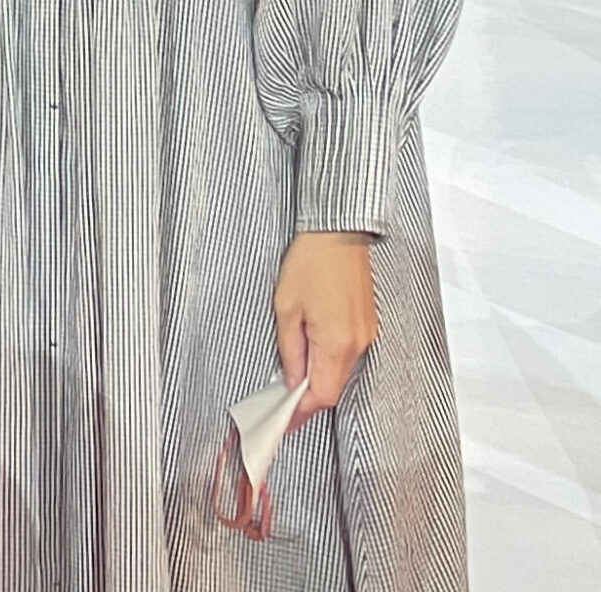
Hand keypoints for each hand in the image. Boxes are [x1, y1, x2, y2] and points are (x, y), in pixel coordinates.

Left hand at [274, 231, 377, 422]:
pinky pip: (349, 354)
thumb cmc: (311, 261)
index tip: (285, 421)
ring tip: (295, 372)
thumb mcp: (286, 306)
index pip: (322, 394)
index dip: (302, 411)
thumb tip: (292, 380)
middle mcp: (359, 343)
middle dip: (309, 395)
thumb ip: (290, 349)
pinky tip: (314, 350)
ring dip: (320, 376)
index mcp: (337, 342)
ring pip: (342, 371)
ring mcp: (368, 334)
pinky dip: (331, 359)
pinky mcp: (369, 324)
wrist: (339, 231)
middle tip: (284, 399)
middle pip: (334, 386)